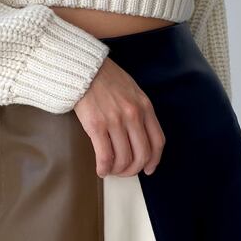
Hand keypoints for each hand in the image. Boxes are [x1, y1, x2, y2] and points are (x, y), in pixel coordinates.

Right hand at [73, 58, 165, 177]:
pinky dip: (104, 168)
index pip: (157, 142)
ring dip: (118, 170)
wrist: (83, 69)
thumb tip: (139, 136)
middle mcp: (133, 115)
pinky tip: (100, 169)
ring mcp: (115, 121)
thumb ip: (139, 111)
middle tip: (125, 171)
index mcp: (144, 107)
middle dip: (134, 169)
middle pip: (142, 154)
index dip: (154, 160)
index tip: (148, 168)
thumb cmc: (105, 78)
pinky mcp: (96, 126)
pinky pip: (105, 156)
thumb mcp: (132, 91)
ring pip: (123, 158)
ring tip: (111, 170)